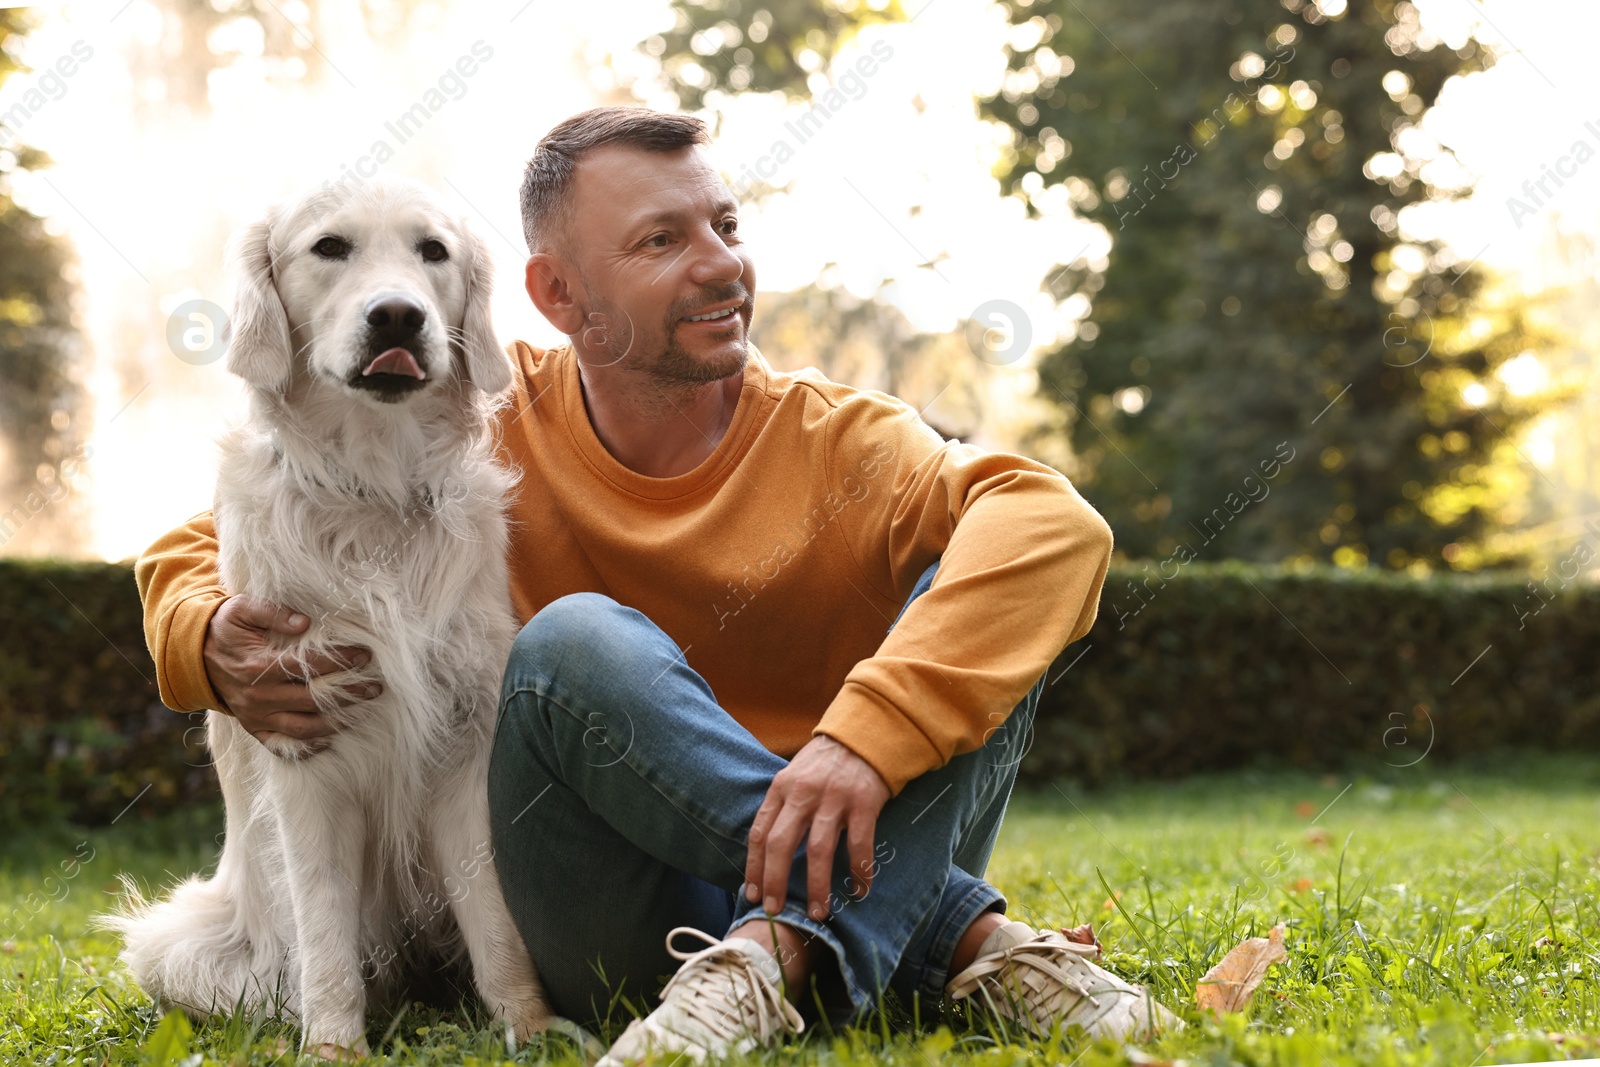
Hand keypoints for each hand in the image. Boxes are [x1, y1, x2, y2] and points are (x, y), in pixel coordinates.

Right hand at [203, 595, 378, 748]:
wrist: (196, 655)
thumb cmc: (226, 628)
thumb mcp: (241, 609)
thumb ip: (272, 613)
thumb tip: (304, 622)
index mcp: (257, 666)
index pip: (308, 667)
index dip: (339, 662)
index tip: (365, 656)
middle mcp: (258, 696)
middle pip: (312, 700)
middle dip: (348, 694)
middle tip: (375, 688)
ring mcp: (256, 716)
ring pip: (303, 728)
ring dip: (336, 723)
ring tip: (363, 712)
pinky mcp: (254, 728)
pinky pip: (282, 746)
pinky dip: (307, 748)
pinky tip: (330, 740)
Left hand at [744, 735, 889, 921]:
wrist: (866, 734)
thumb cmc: (826, 761)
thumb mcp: (794, 775)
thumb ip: (782, 806)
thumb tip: (766, 852)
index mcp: (781, 787)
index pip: (759, 832)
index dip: (754, 867)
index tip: (753, 894)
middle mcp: (803, 793)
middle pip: (781, 844)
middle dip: (776, 882)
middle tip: (776, 910)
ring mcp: (834, 798)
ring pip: (819, 851)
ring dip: (817, 887)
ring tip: (818, 913)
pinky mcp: (864, 803)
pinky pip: (859, 846)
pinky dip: (859, 872)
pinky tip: (859, 889)